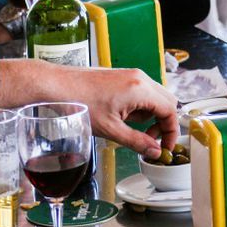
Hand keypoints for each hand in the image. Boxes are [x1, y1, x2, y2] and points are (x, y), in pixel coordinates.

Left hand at [0, 61, 178, 159]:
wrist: (55, 85)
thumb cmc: (78, 103)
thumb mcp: (110, 130)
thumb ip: (137, 142)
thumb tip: (154, 152)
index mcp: (140, 89)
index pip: (170, 111)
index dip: (171, 132)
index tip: (165, 147)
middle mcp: (140, 78)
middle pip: (167, 102)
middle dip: (163, 123)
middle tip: (150, 140)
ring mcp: (131, 75)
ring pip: (155, 97)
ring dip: (151, 116)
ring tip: (131, 129)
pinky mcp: (122, 76)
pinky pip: (142, 92)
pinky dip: (140, 107)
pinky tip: (122, 117)